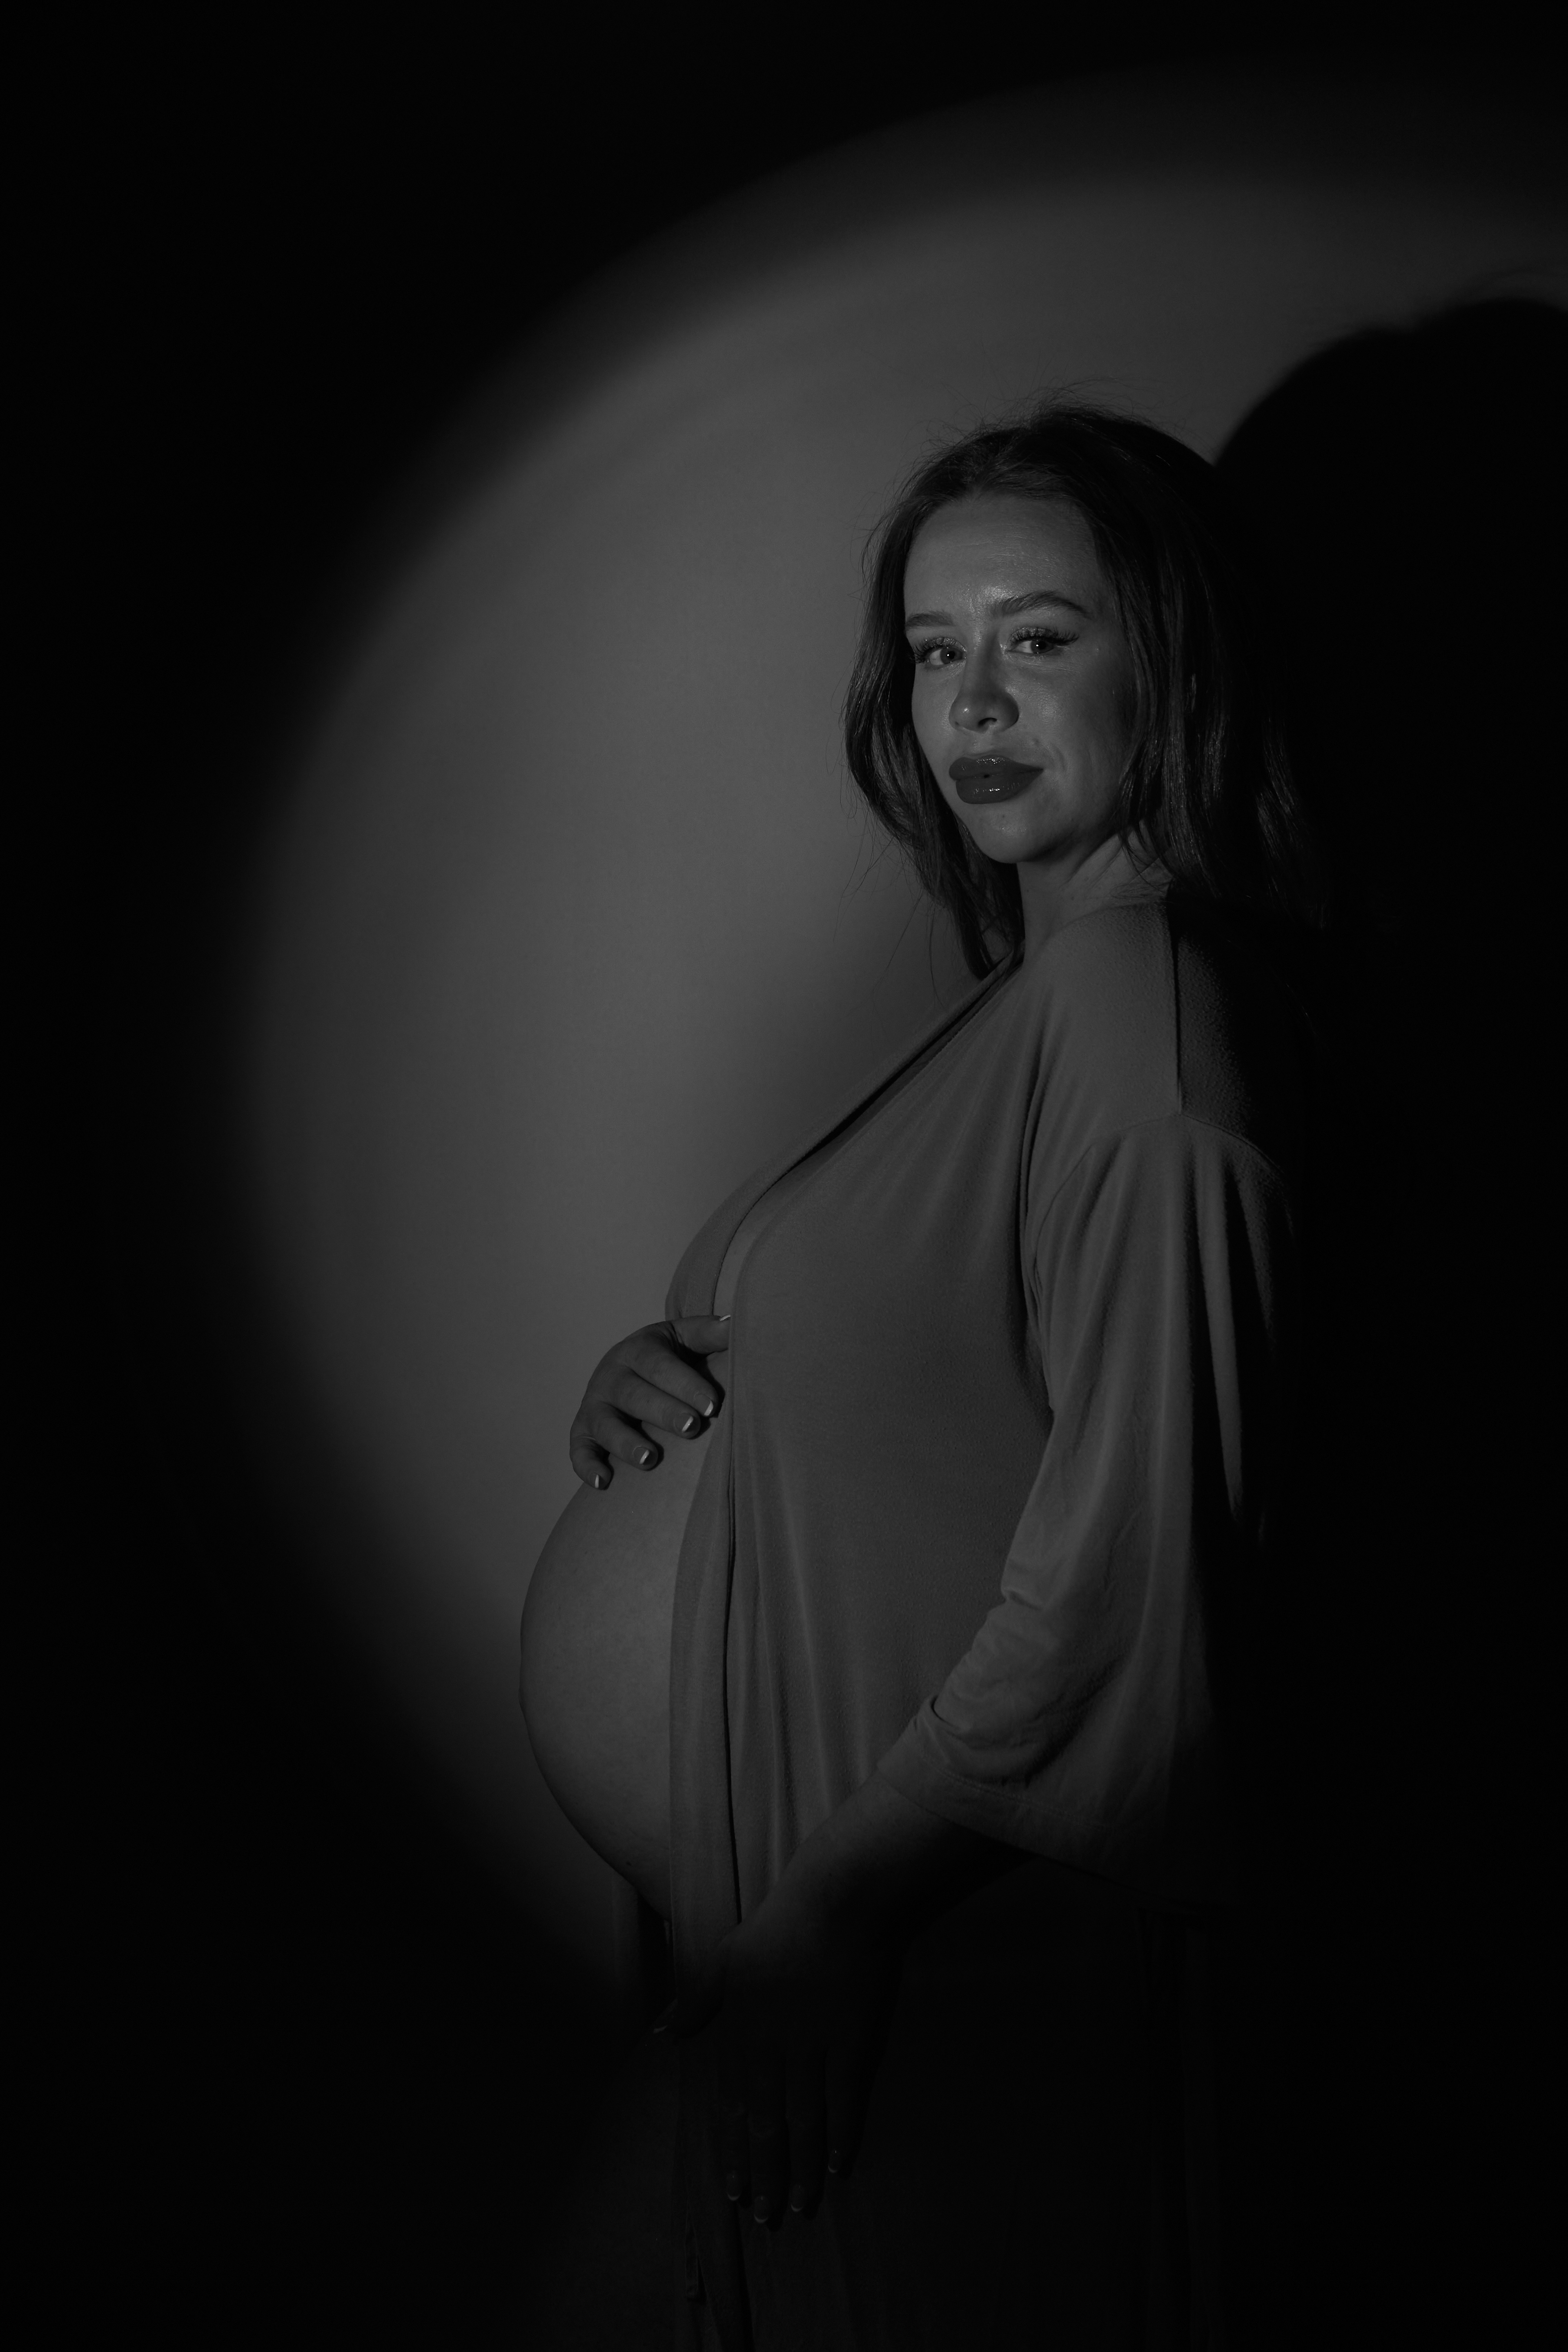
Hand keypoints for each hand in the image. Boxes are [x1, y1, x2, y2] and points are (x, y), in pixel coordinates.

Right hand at [568, 1315, 729, 1488]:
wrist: (627, 1367)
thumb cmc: (667, 1357)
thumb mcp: (685, 1337)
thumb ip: (708, 1332)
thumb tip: (737, 1325)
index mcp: (638, 1349)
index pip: (659, 1365)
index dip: (684, 1384)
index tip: (712, 1405)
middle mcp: (611, 1375)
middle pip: (633, 1394)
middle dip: (663, 1412)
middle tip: (691, 1428)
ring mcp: (594, 1404)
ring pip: (604, 1423)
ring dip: (625, 1442)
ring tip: (650, 1459)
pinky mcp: (582, 1431)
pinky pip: (578, 1449)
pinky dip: (586, 1465)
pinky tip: (604, 1482)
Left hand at [713, 1872, 897, 2226]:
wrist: (836, 1899)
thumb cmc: (780, 1924)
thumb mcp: (723, 1957)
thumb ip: (696, 2000)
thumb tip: (663, 2032)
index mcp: (742, 2031)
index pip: (734, 2105)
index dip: (735, 2151)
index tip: (735, 2191)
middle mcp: (774, 2046)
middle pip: (768, 2123)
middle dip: (766, 2173)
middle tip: (766, 2218)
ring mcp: (815, 2045)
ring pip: (805, 2120)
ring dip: (801, 2167)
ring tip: (799, 2207)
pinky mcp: (853, 2038)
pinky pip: (845, 2097)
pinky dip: (841, 2133)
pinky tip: (839, 2165)